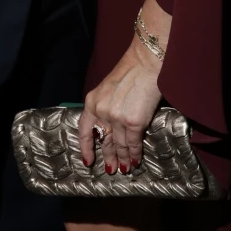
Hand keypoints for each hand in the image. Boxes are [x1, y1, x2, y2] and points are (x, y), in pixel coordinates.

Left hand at [79, 40, 161, 174]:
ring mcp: (116, 118)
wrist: (146, 61)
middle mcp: (101, 111)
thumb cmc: (131, 70)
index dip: (85, 147)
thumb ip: (107, 106)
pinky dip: (134, 154)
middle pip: (104, 140)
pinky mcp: (133, 122)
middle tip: (111, 169)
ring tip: (125, 168)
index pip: (84, 129)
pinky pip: (132, 144)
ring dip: (123, 159)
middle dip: (108, 156)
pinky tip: (135, 160)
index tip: (87, 160)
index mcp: (92, 101)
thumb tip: (113, 126)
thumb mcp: (109, 87)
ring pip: (119, 145)